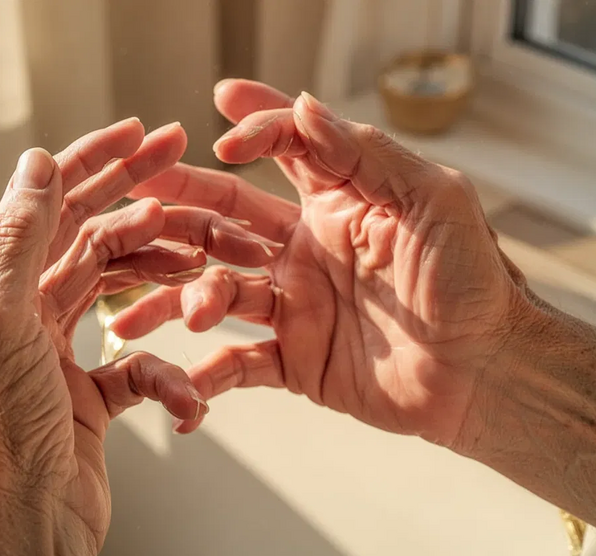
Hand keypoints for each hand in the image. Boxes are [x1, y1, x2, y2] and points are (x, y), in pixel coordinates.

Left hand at [0, 119, 280, 555]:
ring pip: (112, 292)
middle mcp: (7, 318)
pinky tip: (182, 392)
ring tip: (196, 256)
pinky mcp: (83, 393)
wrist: (20, 528)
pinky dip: (161, 372)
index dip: (87, 165)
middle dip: (131, 199)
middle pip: (79, 239)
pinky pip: (133, 365)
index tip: (135, 135)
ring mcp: (47, 355)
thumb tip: (34, 166)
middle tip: (178, 160)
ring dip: (155, 276)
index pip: (35, 210)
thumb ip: (16, 238)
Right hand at [113, 80, 526, 448]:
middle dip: (179, 202)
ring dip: (181, 298)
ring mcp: (294, 305)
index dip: (252, 129)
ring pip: (217, 291)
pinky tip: (181, 387)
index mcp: (339, 204)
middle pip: (226, 218)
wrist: (483, 373)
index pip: (284, 151)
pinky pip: (235, 366)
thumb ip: (364, 153)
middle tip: (136, 192)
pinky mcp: (292, 360)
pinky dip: (204, 378)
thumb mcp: (432, 199)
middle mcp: (305, 250)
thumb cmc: (470, 282)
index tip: (222, 129)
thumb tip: (302, 106)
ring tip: (158, 311)